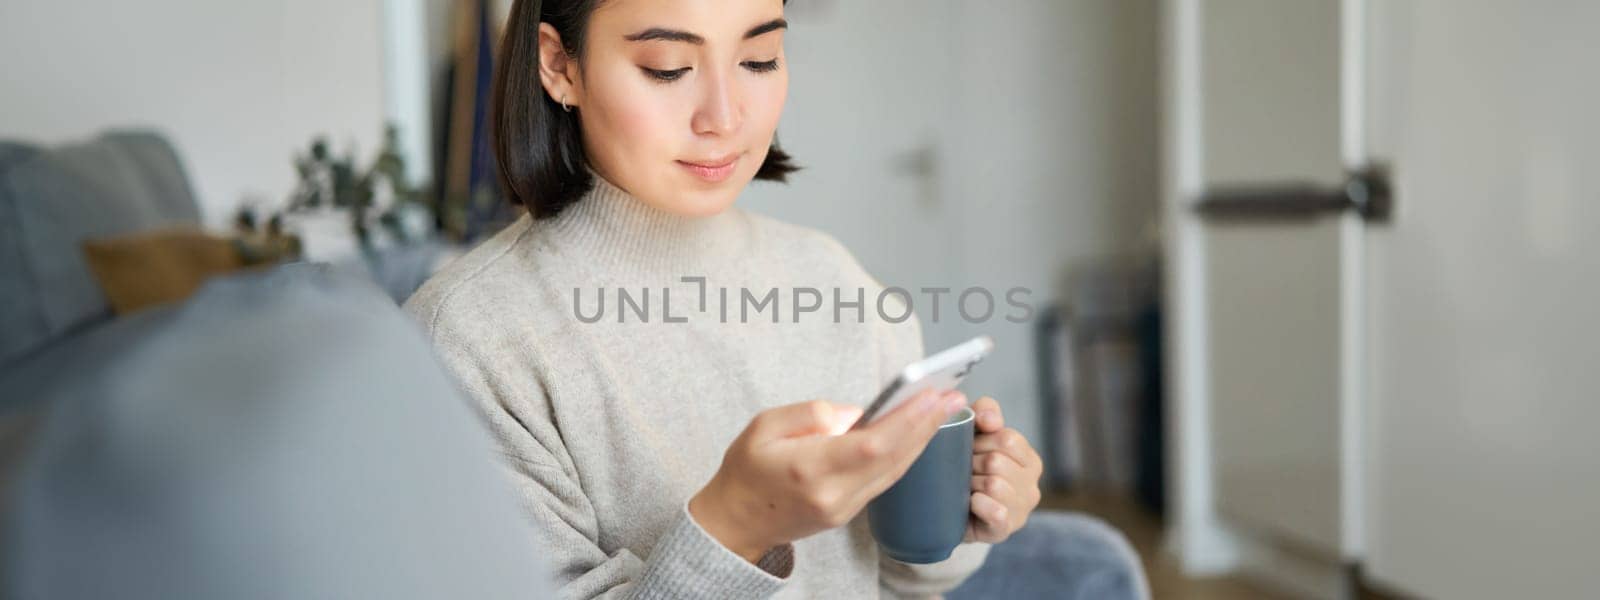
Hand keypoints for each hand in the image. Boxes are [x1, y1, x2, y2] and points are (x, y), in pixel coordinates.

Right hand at [690, 390, 969, 562]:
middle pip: (894, 458)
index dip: (907, 419)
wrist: (736, 521)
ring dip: (923, 439)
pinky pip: (886, 480)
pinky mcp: (849, 512)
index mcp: (810, 469)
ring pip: (895, 471)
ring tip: (944, 409)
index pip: (873, 444)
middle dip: (927, 425)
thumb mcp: (764, 425)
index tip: (932, 394)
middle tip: (953, 395)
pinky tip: (919, 433)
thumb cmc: (746, 468)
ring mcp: (844, 508)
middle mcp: (834, 494)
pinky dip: (906, 454)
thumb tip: (856, 412)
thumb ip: (811, 412)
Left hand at [965, 396, 1042, 542]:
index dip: (980, 441)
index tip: (968, 448)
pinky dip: (977, 505)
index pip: (1008, 439)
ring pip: (994, 484)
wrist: (948, 511)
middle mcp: (1032, 486)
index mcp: (1030, 460)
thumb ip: (986, 412)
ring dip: (970, 484)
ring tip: (963, 487)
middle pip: (997, 461)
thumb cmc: (966, 467)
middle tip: (961, 470)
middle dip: (971, 463)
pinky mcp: (1005, 530)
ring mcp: (1021, 510)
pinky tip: (969, 503)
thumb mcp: (975, 432)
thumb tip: (989, 420)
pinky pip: (995, 512)